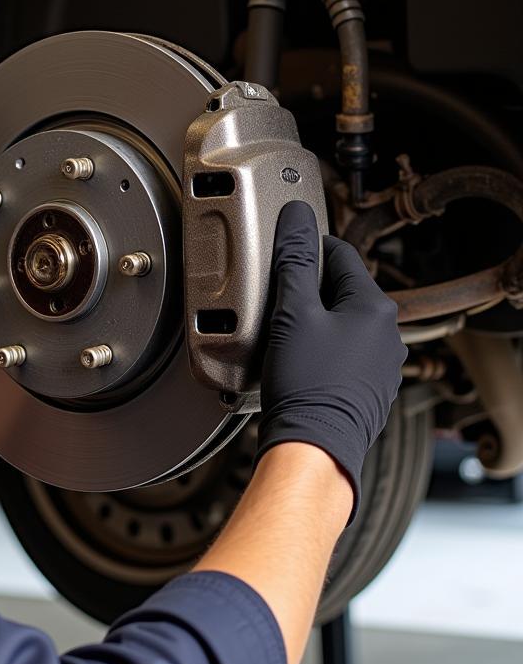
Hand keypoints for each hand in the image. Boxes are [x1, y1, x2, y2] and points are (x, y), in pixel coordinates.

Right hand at [255, 201, 405, 520]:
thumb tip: (297, 218)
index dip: (306, 248)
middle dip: (309, 289)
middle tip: (276, 298)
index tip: (283, 252)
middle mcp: (388, 333)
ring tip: (284, 333)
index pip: (338, 253)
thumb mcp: (292, 311)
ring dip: (316, 320)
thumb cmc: (306, 383)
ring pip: (343, 322)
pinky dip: (323, 349)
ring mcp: (382, 364)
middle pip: (341, 288)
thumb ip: (295, 260)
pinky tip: (299, 361)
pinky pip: (345, 353)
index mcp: (375, 306)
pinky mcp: (370, 388)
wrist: (314, 444)